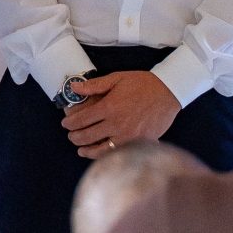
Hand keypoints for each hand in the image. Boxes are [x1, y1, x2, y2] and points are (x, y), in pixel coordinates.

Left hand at [60, 71, 180, 159]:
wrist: (168, 93)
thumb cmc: (142, 84)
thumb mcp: (116, 79)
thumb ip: (93, 85)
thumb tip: (73, 87)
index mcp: (109, 107)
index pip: (83, 119)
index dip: (70, 123)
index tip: (65, 124)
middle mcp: (116, 124)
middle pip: (89, 136)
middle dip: (75, 137)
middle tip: (70, 136)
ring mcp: (128, 136)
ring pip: (102, 149)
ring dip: (88, 150)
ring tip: (80, 150)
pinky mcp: (139, 143)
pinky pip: (118, 153)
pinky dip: (106, 155)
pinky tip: (101, 154)